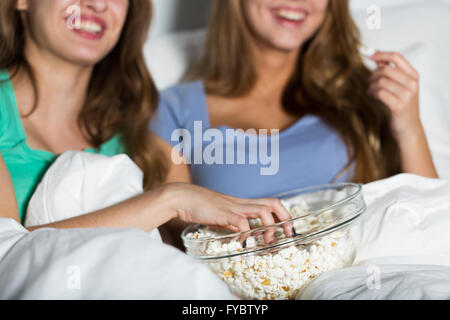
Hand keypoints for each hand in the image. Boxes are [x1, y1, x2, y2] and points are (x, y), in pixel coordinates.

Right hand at [163, 183, 291, 241]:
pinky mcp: (224, 213)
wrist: (182, 197)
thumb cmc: (199, 206)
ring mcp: (233, 207)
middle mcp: (241, 203)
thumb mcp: (221, 216)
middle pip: (272, 203)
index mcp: (242, 203)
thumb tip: (244, 233)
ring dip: (269, 227)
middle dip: (285, 218)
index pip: (270, 203)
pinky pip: (242, 222)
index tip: (286, 228)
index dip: (282, 214)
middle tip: (287, 233)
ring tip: (267, 240)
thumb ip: (233, 223)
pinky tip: (244, 242)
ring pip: (262, 210)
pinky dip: (247, 233)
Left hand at [368, 51, 421, 137]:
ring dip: (371, 85)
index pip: (397, 57)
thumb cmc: (402, 105)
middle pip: (386, 70)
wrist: (408, 127)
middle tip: (369, 80)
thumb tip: (377, 58)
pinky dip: (372, 92)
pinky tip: (371, 95)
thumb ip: (390, 72)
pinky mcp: (399, 106)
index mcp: (413, 75)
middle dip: (374, 74)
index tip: (369, 55)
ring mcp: (407, 95)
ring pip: (382, 82)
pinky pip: (380, 93)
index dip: (381, 55)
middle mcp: (412, 84)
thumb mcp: (400, 86)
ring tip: (370, 90)